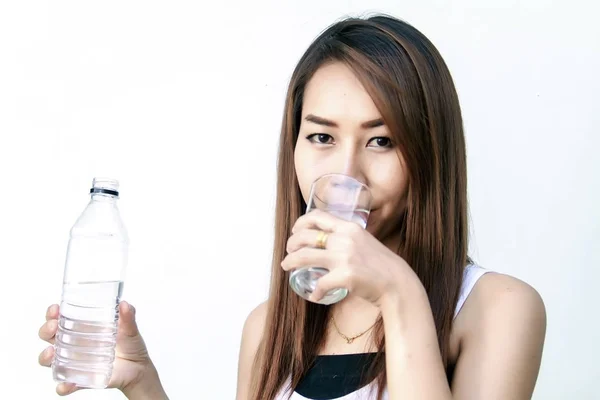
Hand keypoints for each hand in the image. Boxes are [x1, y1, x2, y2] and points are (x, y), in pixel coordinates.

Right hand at [38, 301, 155, 395]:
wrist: (139, 368)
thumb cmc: (130, 346)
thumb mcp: (130, 329)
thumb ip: (128, 316)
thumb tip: (125, 305)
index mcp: (82, 329)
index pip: (60, 319)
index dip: (52, 314)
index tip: (55, 309)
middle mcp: (74, 345)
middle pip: (50, 337)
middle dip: (46, 330)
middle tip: (53, 327)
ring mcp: (75, 363)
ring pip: (51, 361)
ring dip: (46, 357)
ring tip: (51, 353)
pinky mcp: (81, 379)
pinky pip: (66, 385)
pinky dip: (63, 386)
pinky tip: (65, 384)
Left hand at [281, 209, 413, 305]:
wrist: (398, 283)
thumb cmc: (382, 265)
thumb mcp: (365, 241)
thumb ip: (348, 238)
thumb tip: (329, 241)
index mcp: (349, 227)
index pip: (317, 216)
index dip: (301, 223)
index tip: (295, 231)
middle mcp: (345, 238)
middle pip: (305, 236)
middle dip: (291, 243)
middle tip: (289, 251)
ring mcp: (344, 257)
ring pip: (305, 256)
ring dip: (291, 261)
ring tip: (286, 266)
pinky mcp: (344, 276)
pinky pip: (320, 284)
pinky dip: (315, 291)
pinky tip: (314, 295)